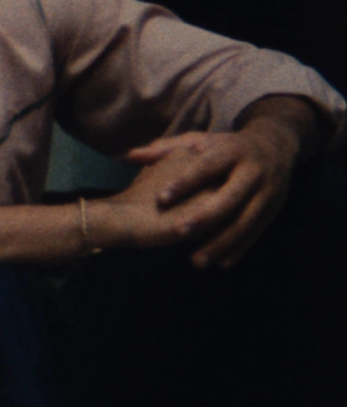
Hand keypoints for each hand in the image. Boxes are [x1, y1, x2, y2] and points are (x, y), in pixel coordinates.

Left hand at [120, 117, 304, 267]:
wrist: (276, 147)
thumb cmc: (225, 146)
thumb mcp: (200, 142)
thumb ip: (166, 149)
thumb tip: (129, 155)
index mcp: (231, 151)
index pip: (206, 167)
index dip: (185, 182)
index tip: (161, 198)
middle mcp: (253, 172)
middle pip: (229, 197)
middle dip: (205, 216)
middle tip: (179, 232)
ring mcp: (267, 192)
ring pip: (245, 221)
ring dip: (222, 243)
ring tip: (196, 261)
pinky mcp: (273, 210)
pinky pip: (256, 232)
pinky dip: (239, 248)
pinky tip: (220, 263)